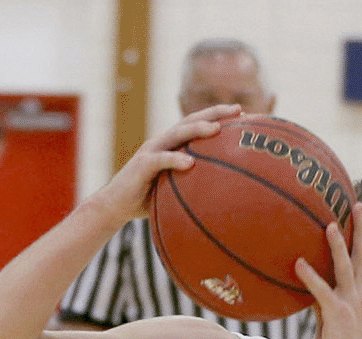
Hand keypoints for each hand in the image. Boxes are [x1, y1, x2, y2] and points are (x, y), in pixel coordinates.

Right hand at [89, 104, 241, 223]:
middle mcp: (164, 141)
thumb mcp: (177, 188)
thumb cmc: (150, 198)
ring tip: (216, 129)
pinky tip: (190, 163)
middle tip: (238, 110)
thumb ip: (196, 185)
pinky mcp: (142, 165)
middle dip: (216, 113)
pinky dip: (175, 159)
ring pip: (177, 134)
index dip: (221, 117)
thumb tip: (227, 195)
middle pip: (192, 121)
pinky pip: (160, 160)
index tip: (245, 114)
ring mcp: (152, 150)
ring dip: (197, 129)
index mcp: (174, 144)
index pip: (199, 124)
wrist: (116, 205)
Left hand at [293, 203, 361, 338]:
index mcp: (355, 291)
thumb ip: (320, 298)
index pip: (359, 256)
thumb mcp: (328, 316)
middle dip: (361, 228)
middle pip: (361, 253)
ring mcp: (348, 302)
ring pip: (345, 267)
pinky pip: (322, 291)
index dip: (359, 234)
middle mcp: (355, 292)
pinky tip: (298, 263)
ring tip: (330, 225)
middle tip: (359, 204)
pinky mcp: (337, 314)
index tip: (357, 212)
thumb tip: (306, 284)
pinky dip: (310, 276)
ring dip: (338, 245)